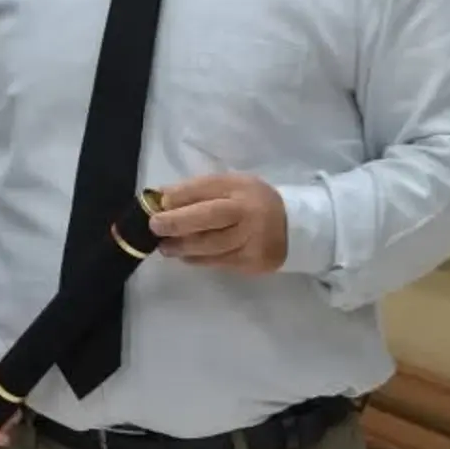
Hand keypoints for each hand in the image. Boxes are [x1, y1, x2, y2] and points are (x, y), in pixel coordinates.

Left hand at [149, 173, 287, 273]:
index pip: (207, 187)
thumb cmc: (252, 202)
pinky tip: (185, 256)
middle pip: (210, 217)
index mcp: (241, 186)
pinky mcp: (254, 262)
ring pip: (212, 245)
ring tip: (165, 247)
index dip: (180, 195)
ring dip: (183, 247)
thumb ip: (199, 190)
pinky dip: (198, 259)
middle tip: (154, 226)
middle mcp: (249, 211)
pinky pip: (219, 262)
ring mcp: (253, 238)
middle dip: (178, 222)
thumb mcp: (231, 186)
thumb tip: (161, 197)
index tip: (158, 201)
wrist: (294, 226)